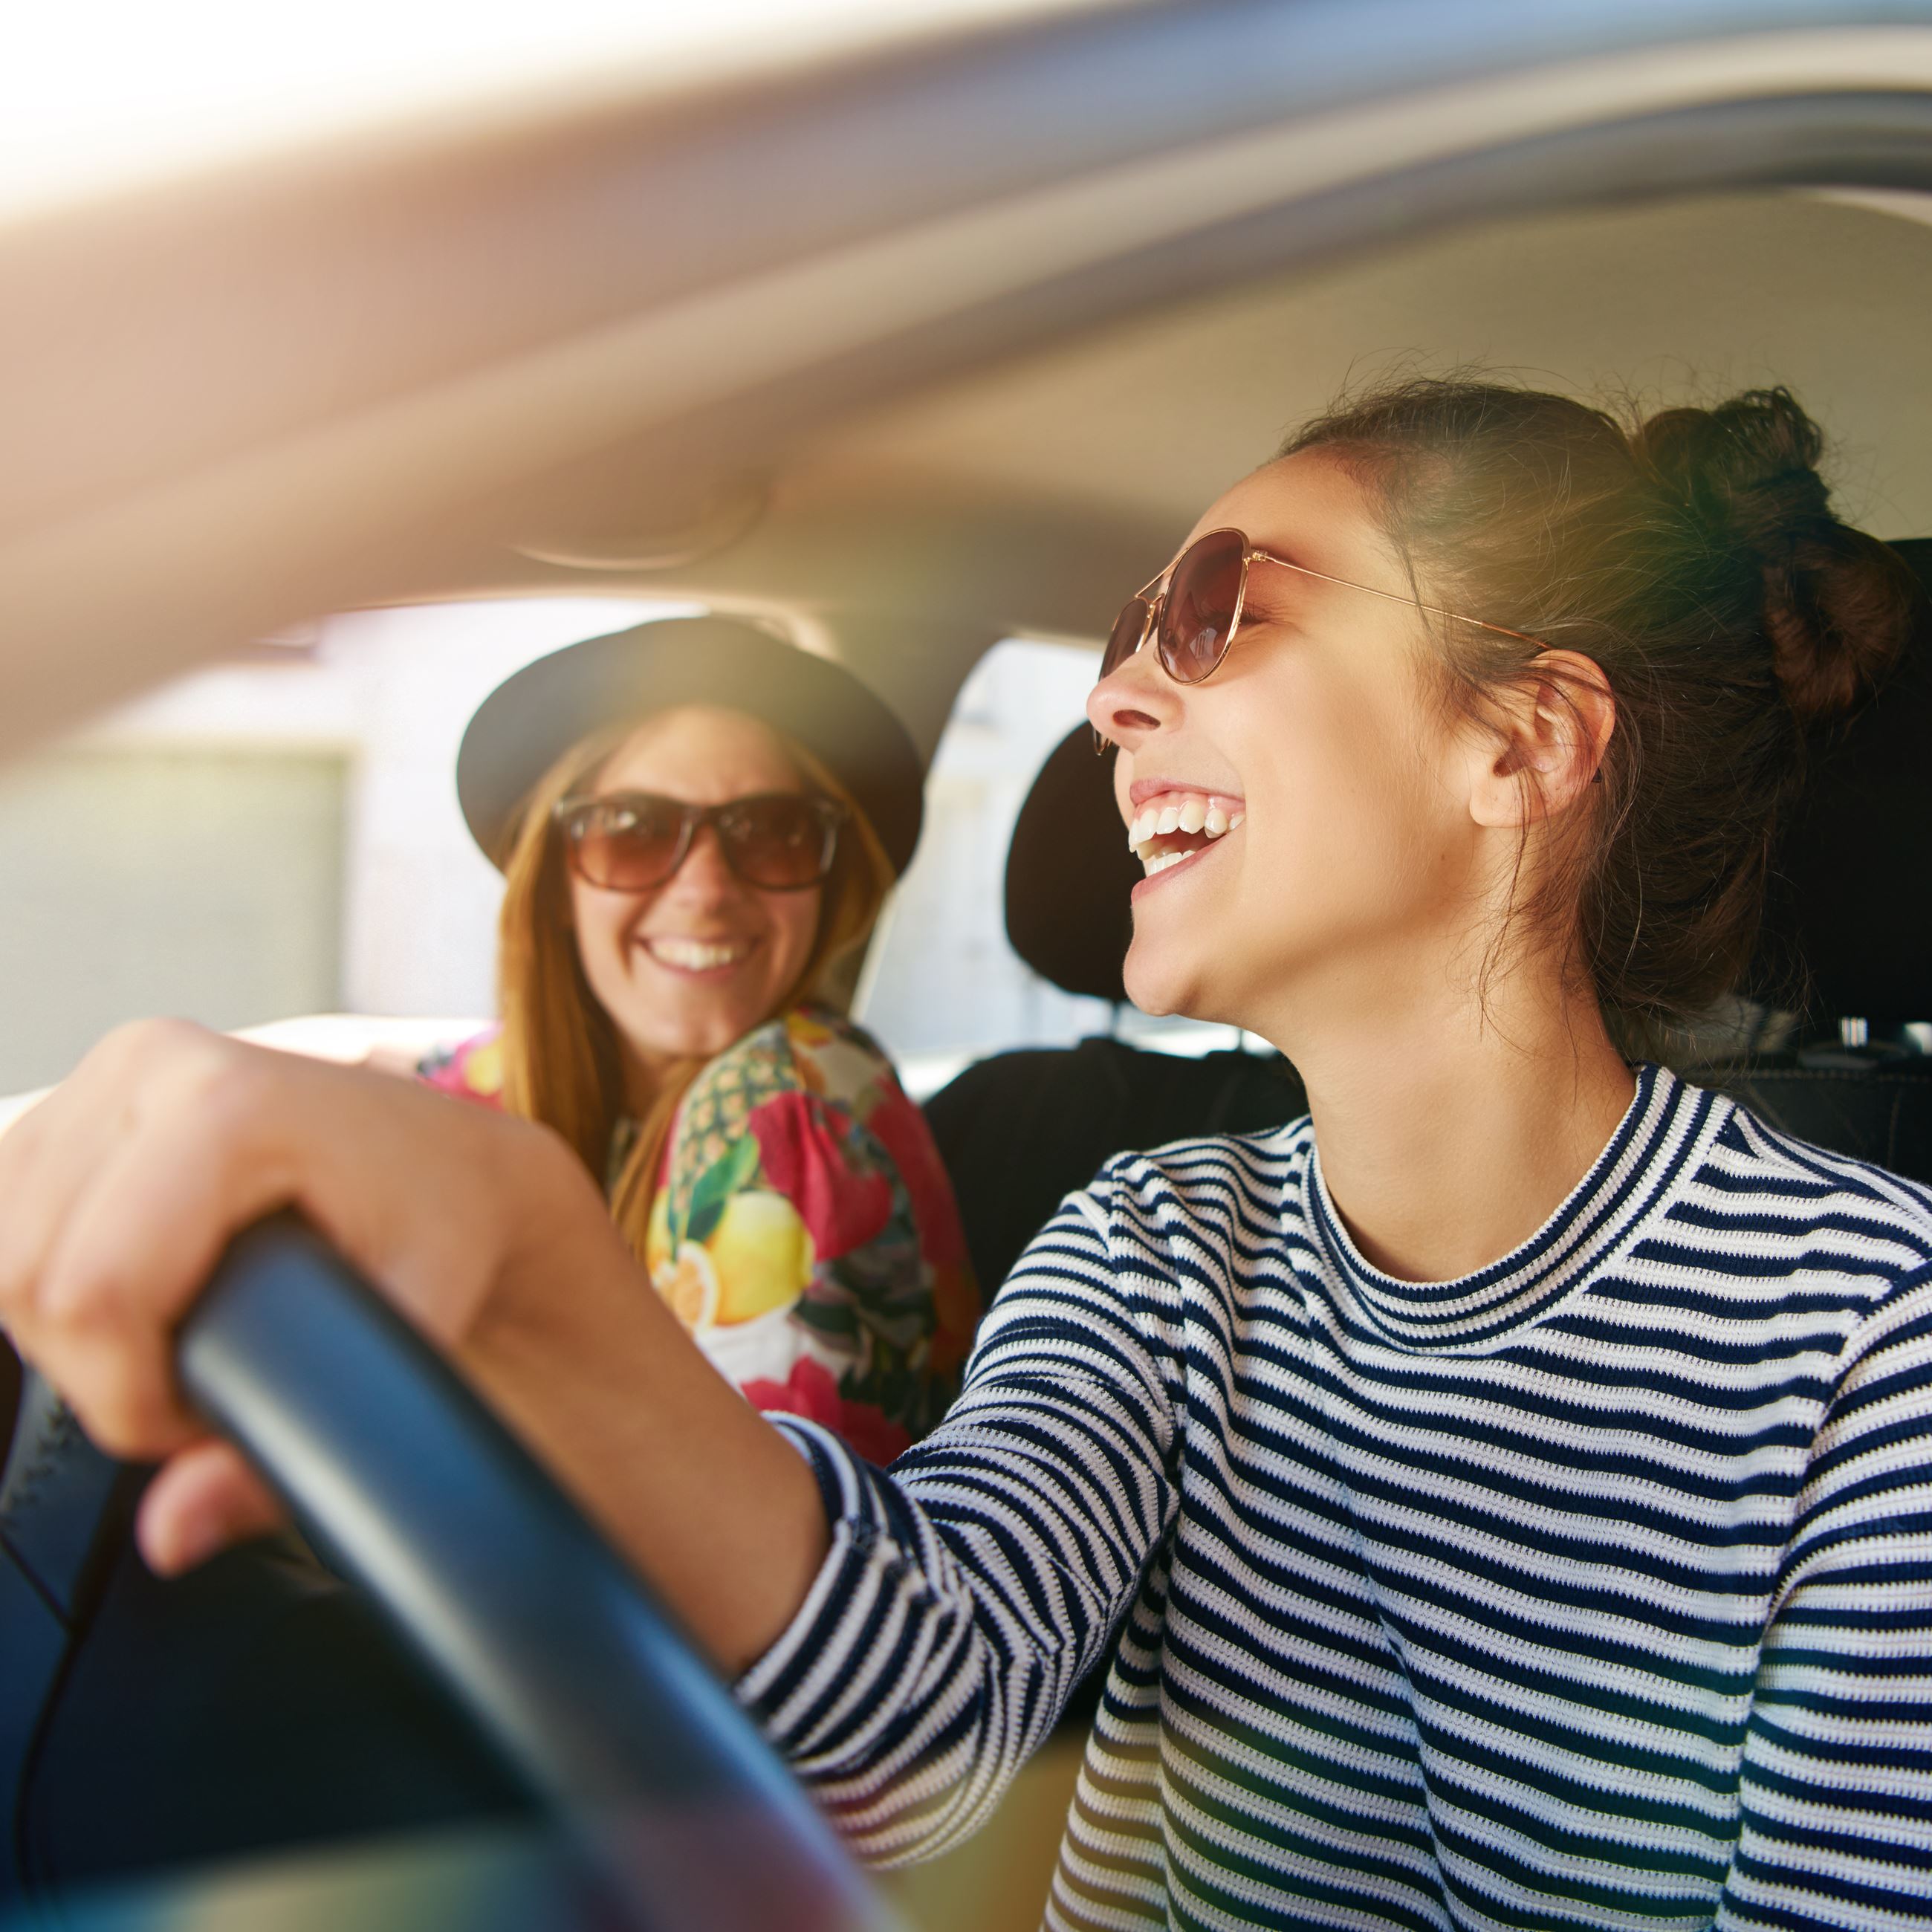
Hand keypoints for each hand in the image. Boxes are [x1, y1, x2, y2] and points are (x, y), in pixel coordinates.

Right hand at [0, 1018, 612, 1573]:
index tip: (208, 1418)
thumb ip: (300, 1436)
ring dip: (72, 1331)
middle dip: (102, 1369)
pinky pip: (3, 1223)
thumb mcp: (412, 1327)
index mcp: (225, 1102)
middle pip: (28, 1279)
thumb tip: (175, 1530)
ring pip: (1, 1253)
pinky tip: (142, 1294)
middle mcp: (152, 1063)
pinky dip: (53, 1284)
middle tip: (208, 1384)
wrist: (463, 1161)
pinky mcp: (76, 1099)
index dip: (131, 1394)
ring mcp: (106, 1070)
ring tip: (185, 1336)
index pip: (90, 1292)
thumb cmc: (449, 1225)